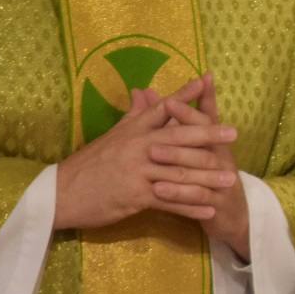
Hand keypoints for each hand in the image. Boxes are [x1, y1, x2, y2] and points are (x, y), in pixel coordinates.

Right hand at [54, 77, 238, 230]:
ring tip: (230, 179)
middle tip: (233, 134)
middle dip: (208, 135)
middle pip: (179, 137)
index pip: (163, 108)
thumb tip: (144, 90)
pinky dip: (189, 206)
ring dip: (207, 177)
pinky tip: (208, 210)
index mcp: (133, 130)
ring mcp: (138, 170)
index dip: (185, 95)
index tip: (206, 83)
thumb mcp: (112, 135)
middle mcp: (138, 146)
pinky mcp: (135, 195)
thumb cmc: (89, 165)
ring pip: (179, 171)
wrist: (61, 193)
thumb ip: (133, 115)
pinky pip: (169, 200)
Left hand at [148, 73, 251, 260]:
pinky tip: (158, 190)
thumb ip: (176, 122)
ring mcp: (222, 179)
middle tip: (164, 112)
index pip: (205, 118)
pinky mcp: (218, 203)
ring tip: (152, 154)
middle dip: (184, 122)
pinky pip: (198, 196)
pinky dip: (178, 193)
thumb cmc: (210, 179)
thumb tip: (148, 92)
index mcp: (214, 143)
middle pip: (205, 135)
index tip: (173, 94)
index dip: (191, 105)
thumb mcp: (196, 151)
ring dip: (176, 158)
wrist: (232, 217)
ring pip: (200, 165)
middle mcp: (221, 156)